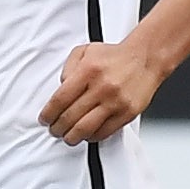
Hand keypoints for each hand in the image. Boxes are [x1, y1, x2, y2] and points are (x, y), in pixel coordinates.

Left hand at [40, 36, 163, 146]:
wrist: (145, 59)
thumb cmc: (115, 56)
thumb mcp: (85, 51)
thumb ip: (68, 68)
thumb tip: (60, 88)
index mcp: (88, 71)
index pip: (60, 99)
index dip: (48, 114)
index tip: (45, 119)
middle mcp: (101, 87)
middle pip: (70, 117)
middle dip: (57, 128)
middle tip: (54, 130)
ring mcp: (115, 102)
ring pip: (85, 129)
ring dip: (72, 137)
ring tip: (67, 137)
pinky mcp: (126, 113)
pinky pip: (104, 132)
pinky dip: (91, 137)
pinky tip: (86, 135)